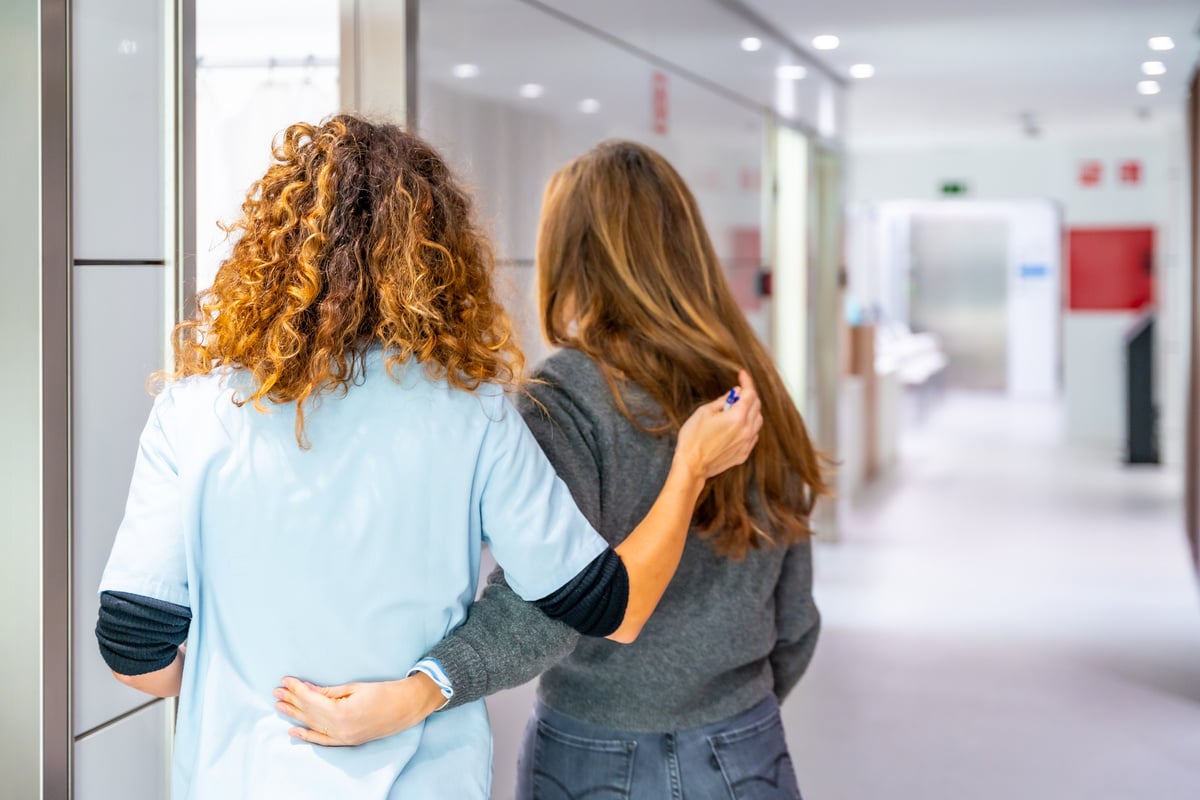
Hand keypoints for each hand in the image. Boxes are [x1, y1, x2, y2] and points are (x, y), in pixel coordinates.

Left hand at [273, 672, 444, 746]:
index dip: (297, 689)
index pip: (311, 699)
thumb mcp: (354, 688)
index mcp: (341, 712)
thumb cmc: (383, 693)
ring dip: (295, 715)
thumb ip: (328, 693)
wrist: (405, 708)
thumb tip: (307, 691)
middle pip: (309, 713)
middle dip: (292, 701)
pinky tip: (293, 730)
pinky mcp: (347, 741)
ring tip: (279, 705)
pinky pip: (322, 739)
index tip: (285, 680)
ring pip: (313, 725)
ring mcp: (343, 737)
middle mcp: (339, 728)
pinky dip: (307, 735)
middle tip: (276, 691)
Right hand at [674, 370, 762, 480]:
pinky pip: (753, 434)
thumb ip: (722, 401)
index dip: (746, 381)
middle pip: (756, 405)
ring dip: (751, 410)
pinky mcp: (744, 453)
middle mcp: (746, 430)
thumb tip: (734, 393)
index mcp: (737, 417)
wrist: (692, 466)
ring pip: (758, 420)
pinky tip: (737, 425)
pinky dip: (749, 425)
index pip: (749, 393)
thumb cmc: (693, 439)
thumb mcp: (704, 412)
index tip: (742, 374)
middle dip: (748, 395)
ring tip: (735, 409)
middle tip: (735, 393)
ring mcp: (747, 443)